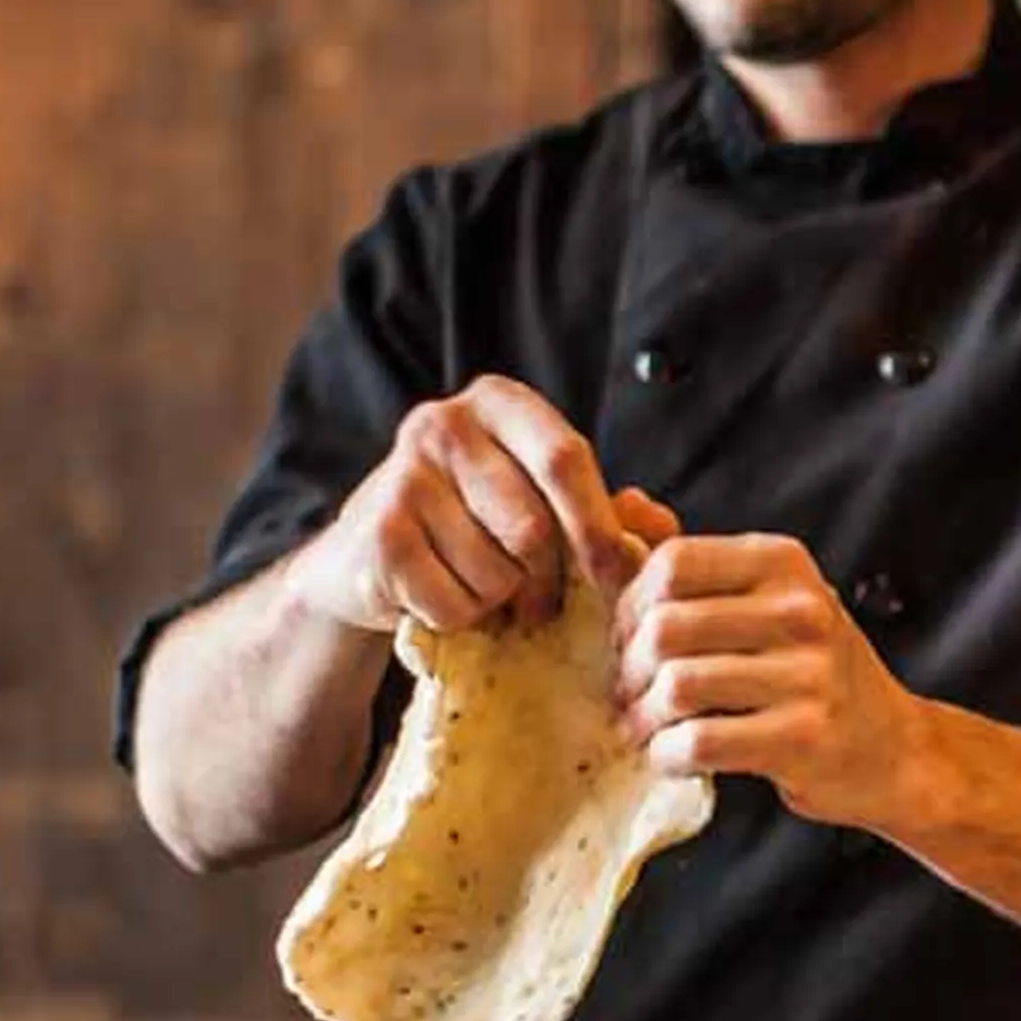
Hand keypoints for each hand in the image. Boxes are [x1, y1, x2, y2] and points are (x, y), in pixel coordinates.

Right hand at [285, 377, 676, 635]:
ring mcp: (403, 475)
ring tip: (481, 590)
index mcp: (499, 403)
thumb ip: (607, 510)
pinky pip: (453, 601)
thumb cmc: (476, 525)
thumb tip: (656, 521)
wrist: (364, 557)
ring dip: (500, 601)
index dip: (598, 526)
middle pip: (533, 525)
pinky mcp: (378, 532)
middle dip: (549, 582)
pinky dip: (460, 618)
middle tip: (543, 607)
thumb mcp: (543, 503)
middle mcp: (444, 423)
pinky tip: (441, 598)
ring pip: (495, 570)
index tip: (617, 578)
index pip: (565, 458)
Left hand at [613, 533, 919, 824]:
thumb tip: (625, 503)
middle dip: (629, 668)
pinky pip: (701, 742)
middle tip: (628, 693)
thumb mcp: (761, 599)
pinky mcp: (804, 737)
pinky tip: (672, 755)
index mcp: (784, 562)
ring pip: (678, 686)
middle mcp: (802, 609)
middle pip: (666, 627)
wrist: (889, 746)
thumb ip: (690, 559)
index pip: (673, 563)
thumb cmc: (805, 669)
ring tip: (644, 727)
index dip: (628, 606)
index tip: (627, 640)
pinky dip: (668, 754)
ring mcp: (810, 674)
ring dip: (644, 716)